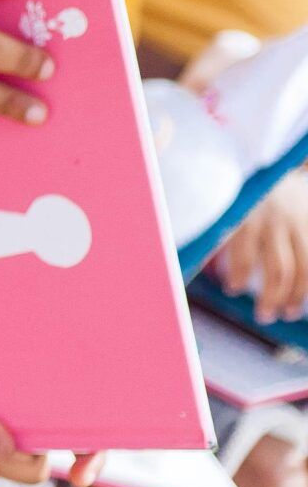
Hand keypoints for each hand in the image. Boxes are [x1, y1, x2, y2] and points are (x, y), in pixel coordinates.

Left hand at [216, 176, 307, 321]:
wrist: (279, 169)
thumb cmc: (244, 196)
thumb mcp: (227, 206)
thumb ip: (216, 233)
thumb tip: (189, 265)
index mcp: (247, 216)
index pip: (244, 254)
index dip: (239, 276)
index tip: (232, 290)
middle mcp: (276, 222)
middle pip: (279, 268)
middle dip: (271, 297)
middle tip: (263, 317)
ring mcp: (300, 224)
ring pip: (304, 269)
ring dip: (296, 296)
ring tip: (286, 313)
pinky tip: (303, 297)